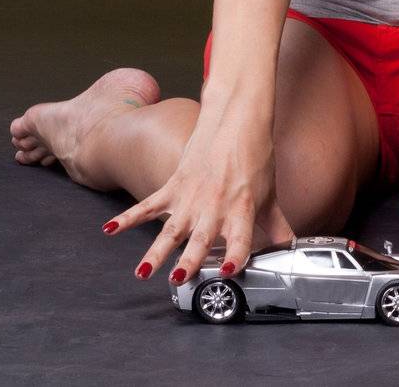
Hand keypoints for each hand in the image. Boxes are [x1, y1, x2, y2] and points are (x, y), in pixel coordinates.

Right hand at [100, 105, 293, 283]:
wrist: (235, 121)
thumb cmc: (254, 159)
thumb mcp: (269, 196)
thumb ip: (276, 227)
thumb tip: (287, 248)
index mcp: (240, 209)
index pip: (240, 239)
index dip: (235, 256)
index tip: (228, 271)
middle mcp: (214, 206)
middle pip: (200, 239)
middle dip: (189, 260)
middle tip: (178, 278)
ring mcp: (191, 197)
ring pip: (170, 229)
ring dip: (155, 251)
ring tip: (142, 272)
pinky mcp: (174, 186)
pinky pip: (148, 205)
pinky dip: (128, 217)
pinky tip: (110, 230)